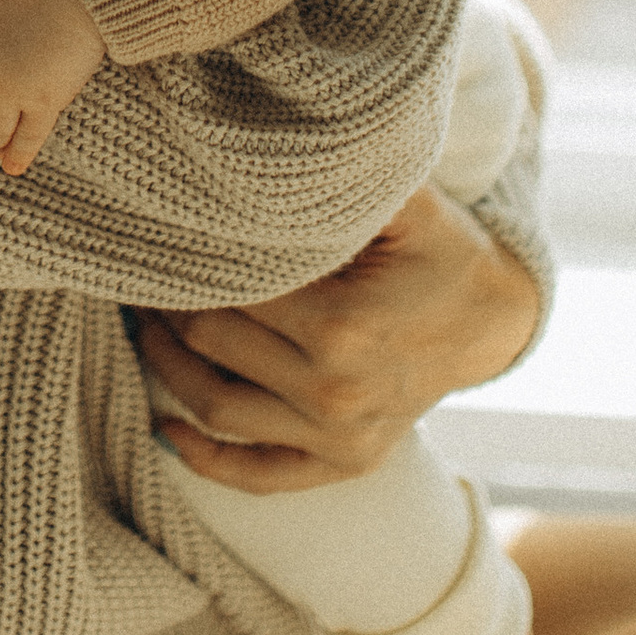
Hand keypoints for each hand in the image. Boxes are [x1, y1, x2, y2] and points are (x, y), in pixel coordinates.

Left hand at [135, 186, 539, 489]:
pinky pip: (261, 476)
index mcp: (342, 325)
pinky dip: (207, 461)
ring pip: (219, 408)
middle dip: (166, 308)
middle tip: (143, 272)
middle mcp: (336, 391)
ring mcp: (341, 437)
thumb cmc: (438, 249)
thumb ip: (344, 181)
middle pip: (212, 345)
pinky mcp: (346, 464)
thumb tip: (269, 158)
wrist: (493, 317)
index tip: (162, 239)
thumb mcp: (405, 202)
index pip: (229, 291)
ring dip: (167, 368)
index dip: (186, 265)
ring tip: (145, 327)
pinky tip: (166, 430)